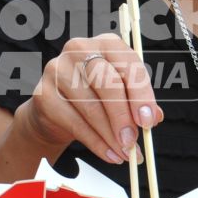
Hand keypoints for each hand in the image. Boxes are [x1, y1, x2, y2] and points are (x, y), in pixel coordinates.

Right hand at [16, 33, 158, 164]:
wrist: (56, 109)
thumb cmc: (95, 95)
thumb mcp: (121, 93)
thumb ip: (138, 101)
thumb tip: (153, 116)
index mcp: (106, 43)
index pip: (128, 64)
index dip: (141, 95)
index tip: (148, 121)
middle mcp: (80, 50)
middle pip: (107, 84)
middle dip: (123, 117)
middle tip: (133, 141)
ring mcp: (58, 70)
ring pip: (91, 108)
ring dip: (111, 136)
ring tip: (124, 153)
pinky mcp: (44, 94)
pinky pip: (75, 123)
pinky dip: (96, 143)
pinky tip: (109, 154)